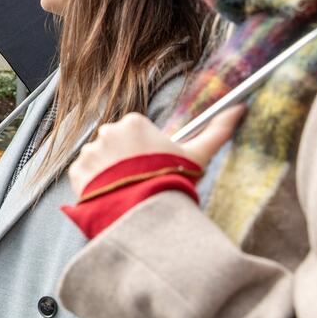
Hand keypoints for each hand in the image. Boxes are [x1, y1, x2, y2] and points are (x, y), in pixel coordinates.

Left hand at [68, 106, 244, 196]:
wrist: (145, 209)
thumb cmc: (173, 179)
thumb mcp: (197, 155)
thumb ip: (217, 131)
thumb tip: (239, 109)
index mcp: (133, 122)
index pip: (135, 133)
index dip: (145, 152)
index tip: (152, 166)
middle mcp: (107, 131)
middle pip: (115, 144)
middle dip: (124, 160)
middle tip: (140, 180)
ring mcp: (90, 151)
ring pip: (99, 160)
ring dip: (108, 173)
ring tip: (126, 190)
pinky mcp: (77, 171)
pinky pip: (84, 175)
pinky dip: (94, 185)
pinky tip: (112, 195)